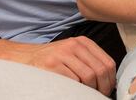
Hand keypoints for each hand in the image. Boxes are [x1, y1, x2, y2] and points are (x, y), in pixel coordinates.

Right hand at [0, 37, 115, 95]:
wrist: (25, 58)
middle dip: (102, 88)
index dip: (110, 80)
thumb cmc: (51, 60)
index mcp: (83, 42)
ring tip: (85, 94)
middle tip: (97, 96)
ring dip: (89, 90)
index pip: (107, 62)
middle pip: (100, 71)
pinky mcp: (52, 65)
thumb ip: (88, 60)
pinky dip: (76, 90)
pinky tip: (72, 91)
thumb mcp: (72, 53)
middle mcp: (74, 45)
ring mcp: (63, 54)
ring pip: (89, 77)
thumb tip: (108, 79)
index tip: (106, 90)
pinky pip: (73, 81)